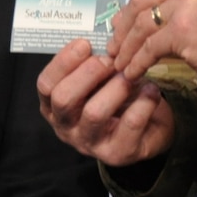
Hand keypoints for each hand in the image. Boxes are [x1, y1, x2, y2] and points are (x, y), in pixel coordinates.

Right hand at [36, 39, 175, 166]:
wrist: (148, 129)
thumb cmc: (115, 97)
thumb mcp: (97, 80)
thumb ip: (90, 64)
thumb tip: (98, 42)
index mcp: (54, 106)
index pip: (46, 84)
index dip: (63, 62)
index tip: (85, 43)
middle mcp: (66, 127)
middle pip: (63, 99)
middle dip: (88, 73)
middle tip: (110, 60)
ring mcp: (89, 144)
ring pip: (94, 112)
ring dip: (115, 87)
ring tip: (130, 74)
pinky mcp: (117, 154)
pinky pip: (129, 124)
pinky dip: (143, 102)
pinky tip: (151, 90)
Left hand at [109, 0, 196, 94]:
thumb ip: (180, 0)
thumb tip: (137, 19)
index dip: (134, 7)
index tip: (122, 25)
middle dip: (124, 26)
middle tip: (115, 46)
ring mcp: (187, 2)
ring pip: (142, 24)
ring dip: (127, 47)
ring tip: (120, 63)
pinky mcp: (183, 29)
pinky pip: (149, 47)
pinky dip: (137, 61)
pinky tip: (133, 72)